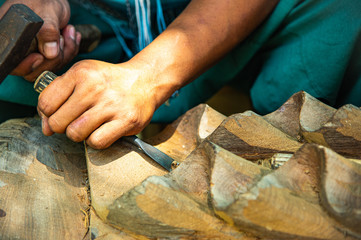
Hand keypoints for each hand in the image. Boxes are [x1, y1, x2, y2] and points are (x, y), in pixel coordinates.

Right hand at [0, 0, 80, 80]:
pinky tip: (72, 35)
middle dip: (53, 58)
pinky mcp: (47, 56)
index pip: (13, 65)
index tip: (40, 56)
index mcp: (9, 39)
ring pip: (49, 69)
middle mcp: (18, 51)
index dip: (27, 65)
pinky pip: (59, 63)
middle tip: (62, 38)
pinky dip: (70, 51)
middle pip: (33, 71)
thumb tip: (50, 53)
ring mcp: (33, 55)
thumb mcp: (46, 12)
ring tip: (68, 31)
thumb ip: (47, 31)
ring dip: (65, 53)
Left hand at [37, 60, 159, 148]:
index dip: (48, 114)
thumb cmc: (109, 82)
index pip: (46, 103)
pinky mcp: (126, 121)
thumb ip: (58, 96)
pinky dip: (96, 140)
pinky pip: (96, 142)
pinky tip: (103, 130)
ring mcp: (111, 105)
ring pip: (75, 134)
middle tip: (76, 120)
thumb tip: (46, 129)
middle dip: (63, 126)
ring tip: (90, 125)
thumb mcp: (83, 76)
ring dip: (80, 134)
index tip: (60, 113)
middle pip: (58, 122)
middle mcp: (95, 87)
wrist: (145, 82)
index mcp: (81, 73)